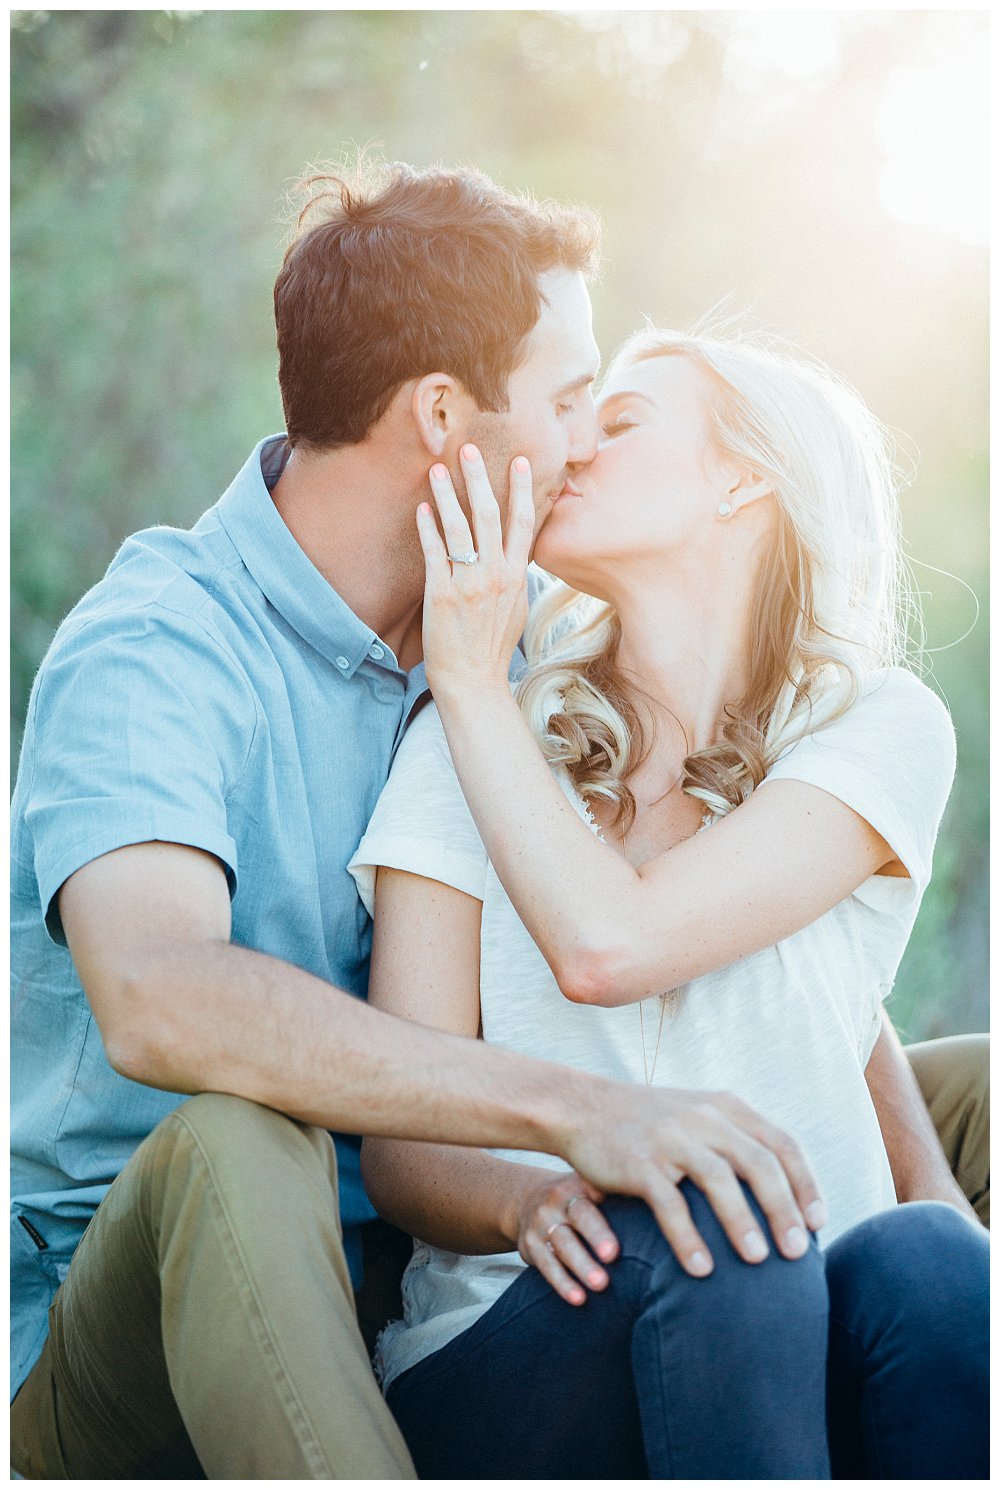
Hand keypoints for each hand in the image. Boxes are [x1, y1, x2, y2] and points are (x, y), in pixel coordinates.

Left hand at [416, 445, 533, 698]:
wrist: (473, 680)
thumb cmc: (492, 647)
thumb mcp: (516, 608)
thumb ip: (514, 577)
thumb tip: (514, 554)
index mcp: (516, 576)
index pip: (523, 523)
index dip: (523, 490)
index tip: (520, 462)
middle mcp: (496, 575)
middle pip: (489, 515)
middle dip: (479, 479)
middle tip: (468, 449)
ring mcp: (469, 584)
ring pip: (459, 528)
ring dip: (448, 495)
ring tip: (437, 470)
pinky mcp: (442, 594)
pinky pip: (435, 552)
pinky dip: (428, 528)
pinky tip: (422, 509)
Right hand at [512, 1171, 618, 1305]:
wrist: (527, 1200)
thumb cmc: (579, 1200)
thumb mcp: (592, 1187)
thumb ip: (622, 1195)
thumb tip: (677, 1211)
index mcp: (582, 1183)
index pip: (599, 1191)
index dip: (613, 1204)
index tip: (628, 1223)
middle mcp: (560, 1199)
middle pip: (580, 1215)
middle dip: (596, 1234)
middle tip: (613, 1255)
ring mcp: (542, 1221)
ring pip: (562, 1242)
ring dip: (581, 1265)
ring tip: (601, 1285)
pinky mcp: (529, 1244)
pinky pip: (546, 1264)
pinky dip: (562, 1283)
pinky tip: (578, 1298)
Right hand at [563, 1083, 827, 1275]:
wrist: (585, 1107)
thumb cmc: (651, 1124)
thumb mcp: (700, 1116)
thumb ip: (738, 1141)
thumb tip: (787, 1191)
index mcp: (726, 1107)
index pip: (782, 1144)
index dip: (806, 1185)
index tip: (819, 1223)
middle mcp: (704, 1117)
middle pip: (758, 1163)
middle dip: (784, 1210)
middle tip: (798, 1253)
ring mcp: (670, 1137)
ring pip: (718, 1180)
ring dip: (743, 1222)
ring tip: (758, 1261)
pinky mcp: (639, 1161)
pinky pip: (670, 1203)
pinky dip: (688, 1238)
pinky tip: (701, 1270)